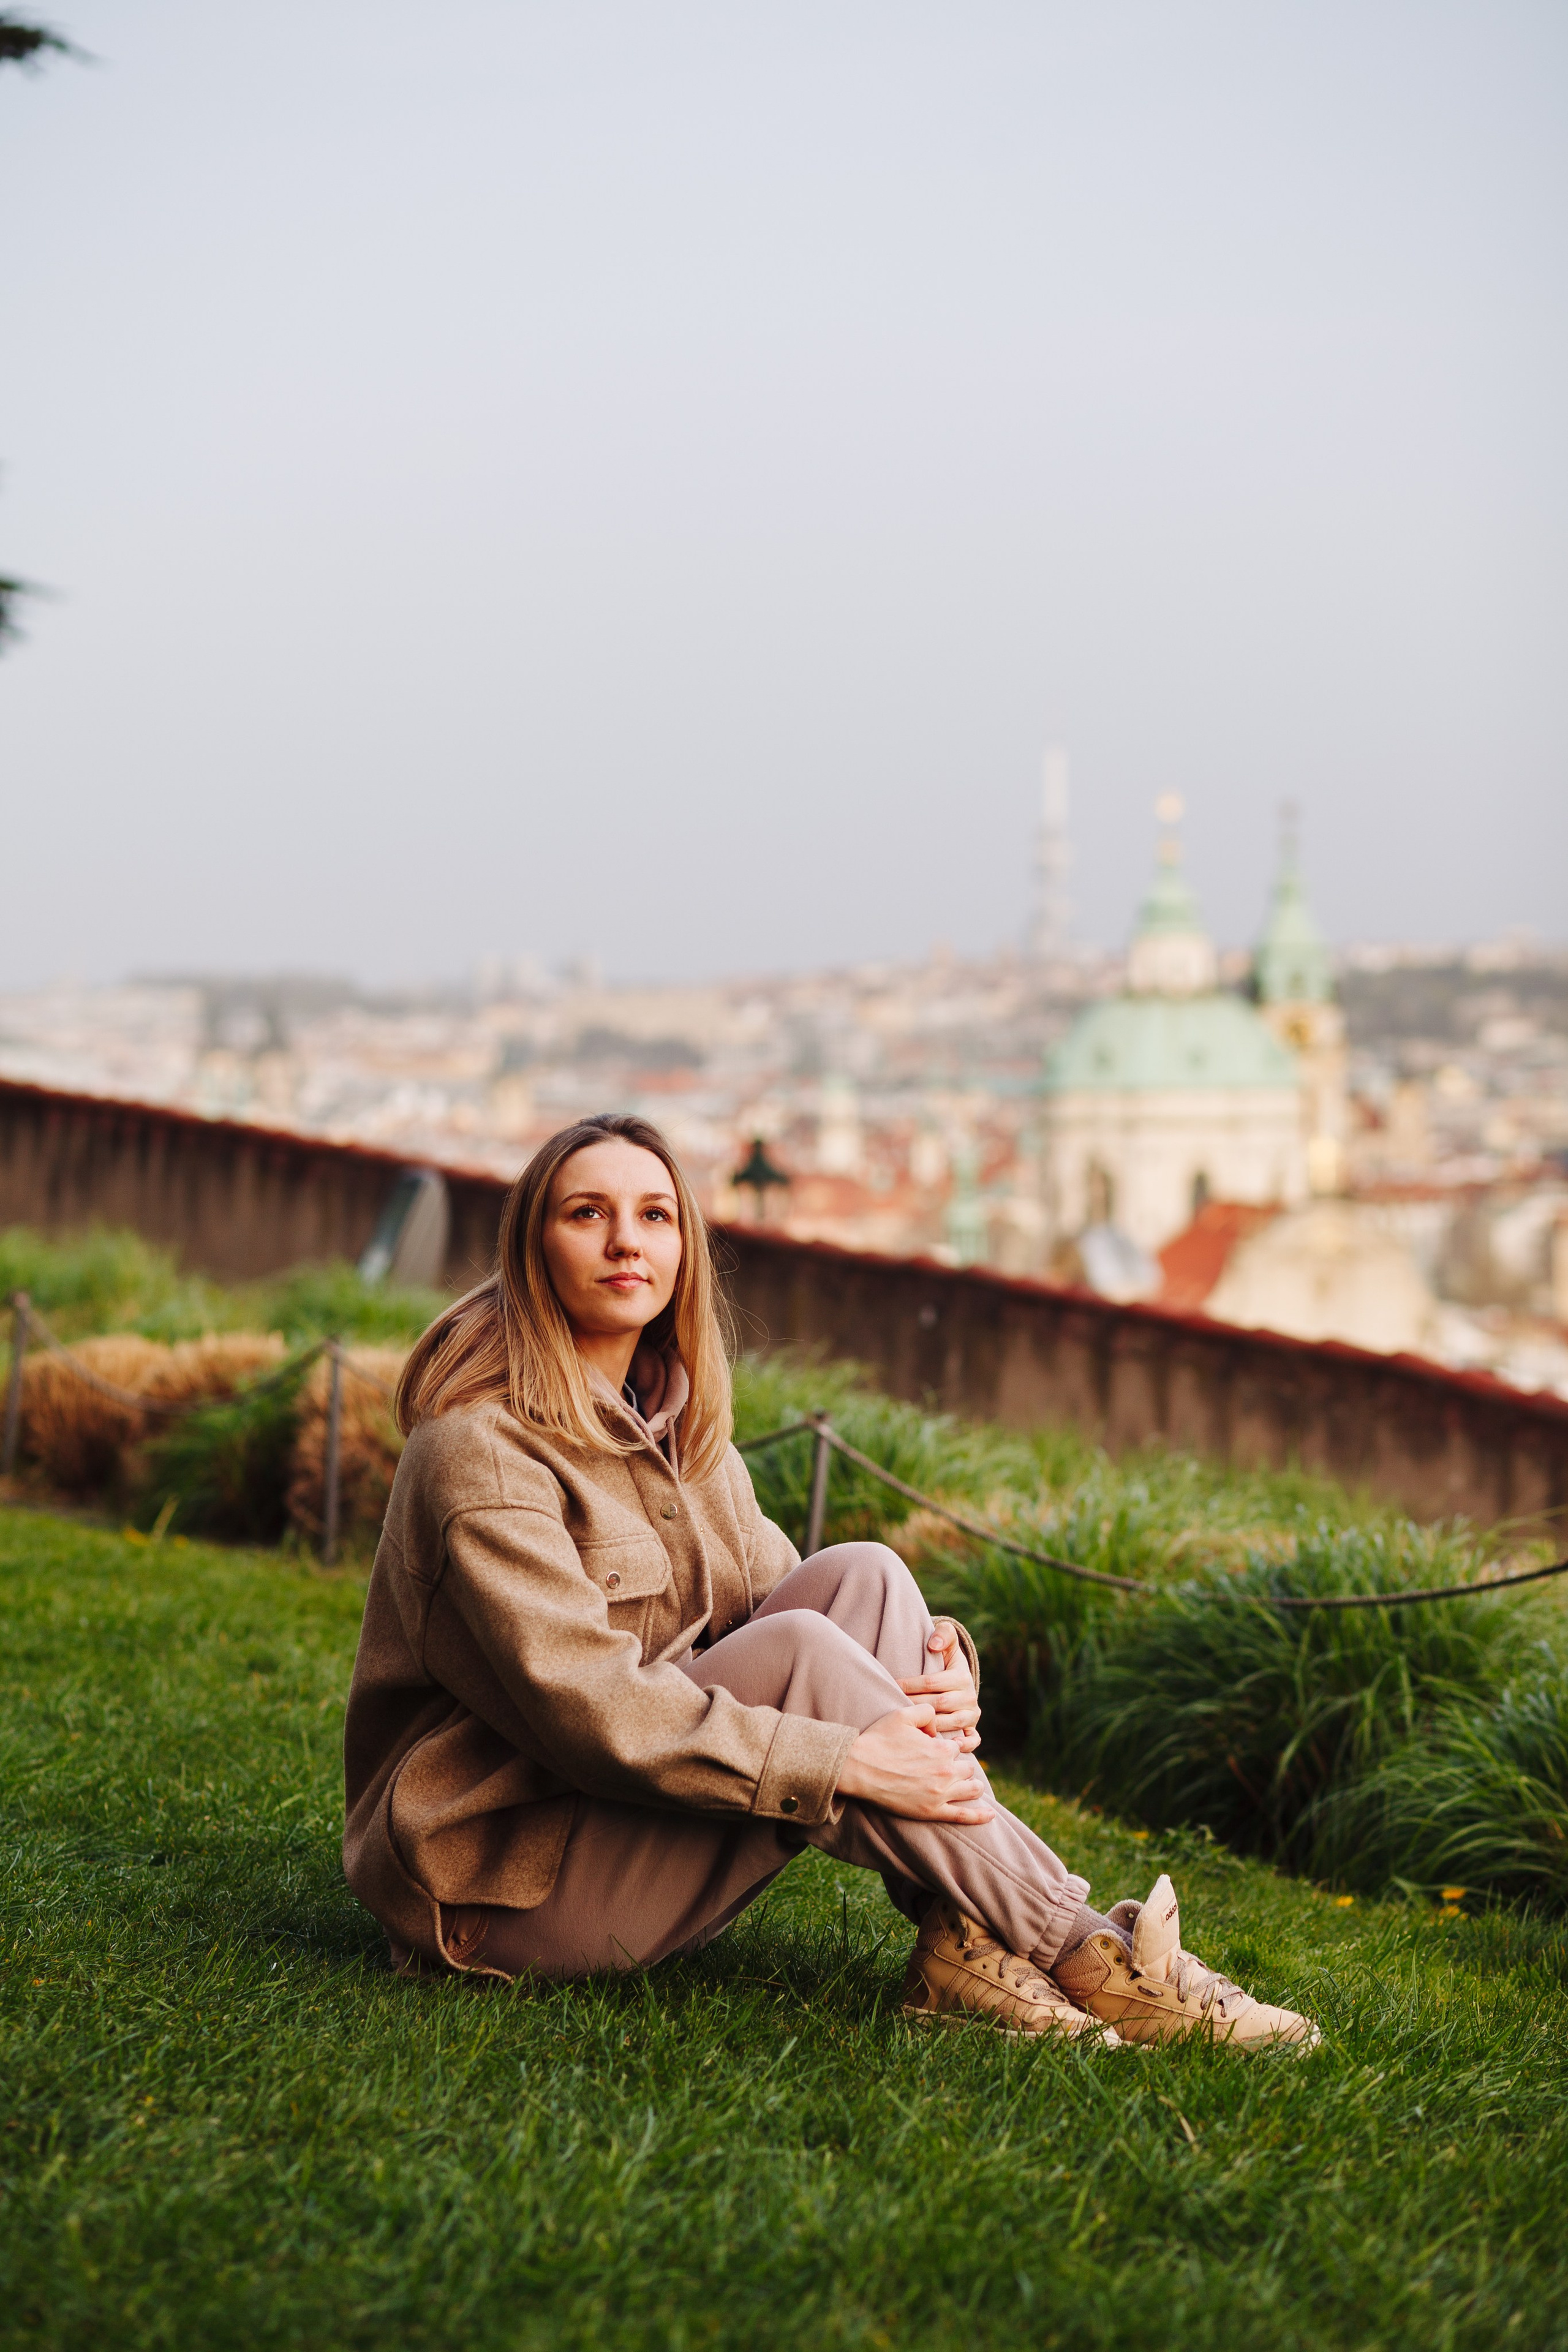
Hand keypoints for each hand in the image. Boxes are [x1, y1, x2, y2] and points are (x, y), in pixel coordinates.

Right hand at [836, 1704, 994, 1823]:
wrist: (858, 1768)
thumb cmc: (878, 1739)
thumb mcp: (903, 1714)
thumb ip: (927, 1711)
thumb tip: (937, 1726)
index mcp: (942, 1748)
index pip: (959, 1747)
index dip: (949, 1746)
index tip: (938, 1747)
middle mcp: (946, 1771)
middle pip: (967, 1768)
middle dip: (960, 1765)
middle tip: (947, 1767)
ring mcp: (940, 1794)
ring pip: (971, 1790)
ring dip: (974, 1786)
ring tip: (973, 1786)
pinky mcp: (932, 1812)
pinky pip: (963, 1816)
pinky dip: (980, 1816)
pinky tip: (991, 1814)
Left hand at [897, 1622, 980, 1751]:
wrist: (958, 1680)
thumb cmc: (945, 1660)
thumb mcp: (947, 1643)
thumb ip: (943, 1634)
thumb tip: (934, 1645)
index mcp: (962, 1676)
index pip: (932, 1682)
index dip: (910, 1684)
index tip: (893, 1685)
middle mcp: (969, 1696)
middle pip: (938, 1704)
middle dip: (914, 1705)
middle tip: (894, 1707)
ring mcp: (972, 1714)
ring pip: (950, 1723)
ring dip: (929, 1726)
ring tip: (909, 1726)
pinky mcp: (972, 1729)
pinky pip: (972, 1740)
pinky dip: (962, 1745)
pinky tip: (945, 1746)